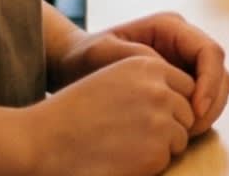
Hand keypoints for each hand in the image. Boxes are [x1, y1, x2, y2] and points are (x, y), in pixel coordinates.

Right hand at [12, 53, 194, 175]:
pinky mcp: (157, 149)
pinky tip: (120, 159)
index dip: (166, 106)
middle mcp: (159, 88)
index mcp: (147, 65)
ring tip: (121, 146)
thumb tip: (189, 99)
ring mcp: (161, 119)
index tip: (143, 116)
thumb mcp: (113, 79)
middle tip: (128, 135)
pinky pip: (167, 159)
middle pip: (186, 113)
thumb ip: (149, 83)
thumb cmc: (72, 114)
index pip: (184, 87)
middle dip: (167, 126)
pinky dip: (149, 164)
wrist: (39, 142)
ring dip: (158, 146)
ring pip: (179, 138)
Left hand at [53, 11, 228, 135]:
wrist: (76, 65)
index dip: (210, 80)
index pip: (209, 51)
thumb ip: (137, 57)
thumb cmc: (86, 56)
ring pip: (218, 84)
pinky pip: (204, 96)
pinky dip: (200, 114)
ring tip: (188, 130)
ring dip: (210, 109)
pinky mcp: (182, 80)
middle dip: (213, 99)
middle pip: (219, 69)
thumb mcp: (103, 51)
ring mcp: (185, 61)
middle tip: (194, 126)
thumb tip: (167, 72)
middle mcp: (184, 42)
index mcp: (170, 27)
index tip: (196, 108)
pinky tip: (182, 128)